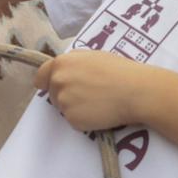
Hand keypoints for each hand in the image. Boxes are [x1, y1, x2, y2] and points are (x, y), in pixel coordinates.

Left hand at [33, 50, 160, 133]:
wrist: (136, 91)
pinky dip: (85, 120)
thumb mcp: (93, 56)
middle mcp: (57, 82)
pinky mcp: (72, 119)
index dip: (47, 82)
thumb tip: (63, 69)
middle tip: (88, 95)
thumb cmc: (119, 71)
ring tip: (98, 102)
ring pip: (63, 108)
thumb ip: (73, 63)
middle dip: (66, 95)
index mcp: (61, 64)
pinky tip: (101, 113)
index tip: (52, 87)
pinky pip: (75, 121)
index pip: (41, 77)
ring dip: (76, 108)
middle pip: (52, 93)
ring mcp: (63, 101)